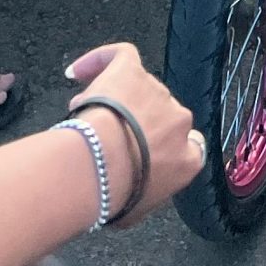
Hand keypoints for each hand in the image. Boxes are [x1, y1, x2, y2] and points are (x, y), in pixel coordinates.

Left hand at [62, 41, 203, 221]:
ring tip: (80, 116)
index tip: (139, 154)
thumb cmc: (119, 194)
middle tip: (102, 138)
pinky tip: (77, 72)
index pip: (185, 147)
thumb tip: (125, 194)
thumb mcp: (136, 211)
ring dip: (111, 101)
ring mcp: (157, 91)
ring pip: (135, 90)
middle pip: (158, 116)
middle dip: (132, 125)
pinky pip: (122, 55)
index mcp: (188, 157)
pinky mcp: (132, 69)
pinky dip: (100, 60)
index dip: (161, 148)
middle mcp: (179, 120)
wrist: (104, 165)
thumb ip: (142, 194)